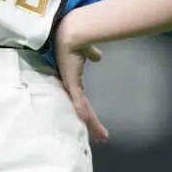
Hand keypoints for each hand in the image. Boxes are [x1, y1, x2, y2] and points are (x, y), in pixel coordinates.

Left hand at [54, 13, 108, 142]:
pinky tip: (86, 122)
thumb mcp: (87, 51)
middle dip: (93, 124)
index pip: (82, 101)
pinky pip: (77, 100)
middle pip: (83, 109)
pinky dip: (81, 111)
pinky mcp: (71, 82)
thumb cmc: (76, 40)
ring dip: (92, 123)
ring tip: (101, 136)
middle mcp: (70, 85)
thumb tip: (98, 57)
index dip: (87, 112)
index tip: (92, 121)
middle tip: (101, 137)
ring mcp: (70, 85)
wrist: (70, 34)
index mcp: (73, 80)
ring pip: (82, 109)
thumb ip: (92, 54)